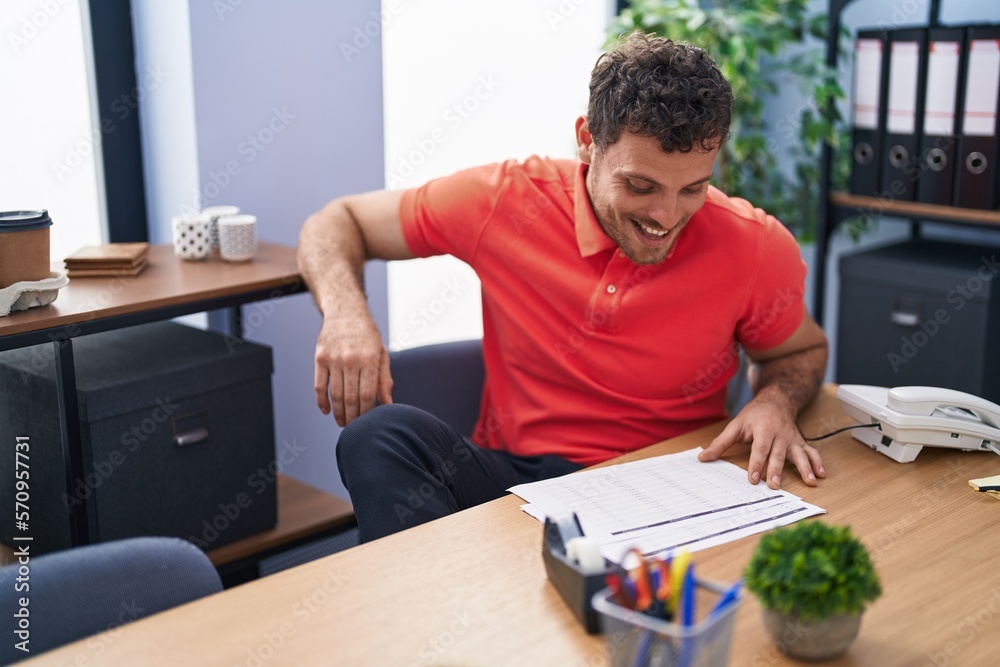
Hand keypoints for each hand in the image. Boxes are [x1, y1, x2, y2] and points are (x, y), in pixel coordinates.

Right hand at [313, 315, 392, 426]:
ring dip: (338, 412)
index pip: (368, 394)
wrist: (346, 312)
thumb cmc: (367, 336)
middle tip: (353, 427)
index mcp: (370, 359)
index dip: (367, 412)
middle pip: (351, 397)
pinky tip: (326, 411)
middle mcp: (351, 359)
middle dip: (353, 417)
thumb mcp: (381, 355)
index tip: (367, 422)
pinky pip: (319, 385)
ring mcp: (334, 359)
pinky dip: (321, 401)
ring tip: (342, 422)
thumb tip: (389, 404)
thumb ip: (384, 380)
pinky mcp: (320, 358)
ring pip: (335, 394)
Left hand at [697, 398, 825, 488]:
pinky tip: (821, 474)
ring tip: (810, 481)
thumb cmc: (754, 415)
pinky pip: (811, 452)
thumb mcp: (735, 425)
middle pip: (778, 454)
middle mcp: (780, 434)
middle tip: (775, 486)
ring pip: (799, 454)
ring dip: (805, 468)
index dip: (757, 463)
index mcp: (763, 429)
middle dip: (777, 470)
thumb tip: (703, 458)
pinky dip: (818, 462)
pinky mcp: (800, 443)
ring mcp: (792, 439)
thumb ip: (721, 443)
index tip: (754, 478)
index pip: (760, 448)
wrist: (777, 400)